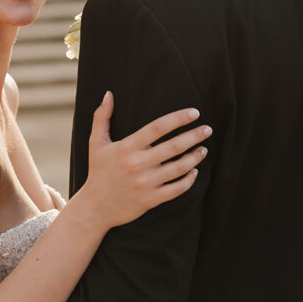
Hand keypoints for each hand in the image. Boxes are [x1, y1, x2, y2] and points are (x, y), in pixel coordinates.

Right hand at [83, 91, 210, 228]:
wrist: (95, 207)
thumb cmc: (98, 171)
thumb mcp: (96, 143)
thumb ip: (102, 117)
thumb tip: (108, 94)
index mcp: (127, 147)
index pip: (158, 127)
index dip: (178, 118)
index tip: (194, 113)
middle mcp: (137, 164)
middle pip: (174, 146)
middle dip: (194, 136)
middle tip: (207, 129)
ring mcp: (145, 183)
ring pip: (179, 168)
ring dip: (195, 157)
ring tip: (204, 149)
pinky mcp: (151, 199)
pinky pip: (176, 189)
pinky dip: (189, 180)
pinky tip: (194, 171)